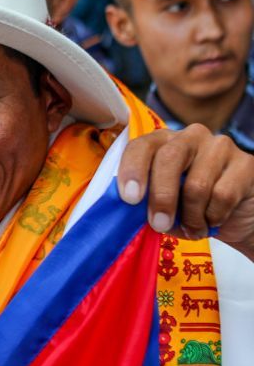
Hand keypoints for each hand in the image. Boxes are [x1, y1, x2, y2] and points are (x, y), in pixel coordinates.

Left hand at [118, 125, 253, 258]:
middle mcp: (190, 137)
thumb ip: (143, 201)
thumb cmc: (189, 208)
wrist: (235, 216)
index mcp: (162, 142)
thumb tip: (124, 210)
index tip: (130, 198)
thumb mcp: (160, 204)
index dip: (132, 170)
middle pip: (168, 159)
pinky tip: (212, 221)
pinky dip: (212, 218)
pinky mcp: (246, 164)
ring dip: (190, 217)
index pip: (141, 145)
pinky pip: (222, 195)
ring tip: (192, 228)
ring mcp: (220, 146)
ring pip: (196, 184)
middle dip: (161, 197)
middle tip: (159, 224)